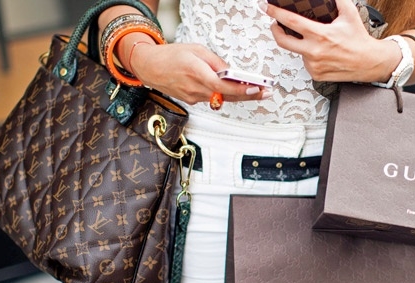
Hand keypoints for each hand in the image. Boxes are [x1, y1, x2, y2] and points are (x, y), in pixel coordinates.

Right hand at [128, 42, 270, 104]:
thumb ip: (216, 62)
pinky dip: (222, 94)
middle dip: (248, 95)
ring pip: (221, 98)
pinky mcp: (192, 101)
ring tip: (255, 90)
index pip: (224, 86)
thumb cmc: (171, 55)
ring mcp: (194, 97)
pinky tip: (230, 89)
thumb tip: (231, 72)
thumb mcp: (196, 50)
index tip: (256, 89)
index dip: (242, 90)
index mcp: (197, 73)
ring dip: (237, 95)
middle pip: (227, 96)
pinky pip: (212, 98)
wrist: (149, 67)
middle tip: (266, 93)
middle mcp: (196, 89)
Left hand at [263, 0, 400, 83]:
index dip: (275, 13)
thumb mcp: (349, 13)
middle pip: (282, 40)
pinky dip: (308, 56)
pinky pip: (305, 63)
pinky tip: (319, 53)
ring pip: (296, 51)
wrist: (369, 62)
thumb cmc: (359, 40)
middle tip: (274, 23)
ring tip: (312, 40)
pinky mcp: (316, 75)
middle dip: (274, 30)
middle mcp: (314, 51)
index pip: (290, 21)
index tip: (266, 7)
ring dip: (299, 44)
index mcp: (320, 35)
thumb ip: (337, 0)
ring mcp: (314, 65)